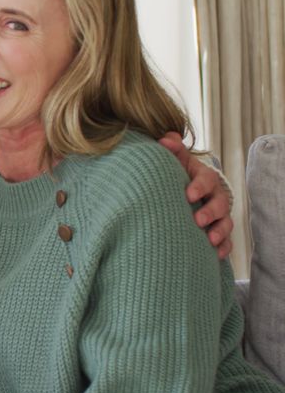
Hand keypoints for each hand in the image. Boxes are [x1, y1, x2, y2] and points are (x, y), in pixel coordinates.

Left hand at [158, 132, 233, 259]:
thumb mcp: (176, 161)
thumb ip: (172, 149)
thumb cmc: (179, 174)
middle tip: (198, 220)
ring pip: (225, 223)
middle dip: (210, 212)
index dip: (199, 187)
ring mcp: (219, 215)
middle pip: (220, 203)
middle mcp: (215, 196)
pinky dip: (223, 247)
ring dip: (219, 231)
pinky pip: (226, 241)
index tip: (188, 195)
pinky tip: (216, 255)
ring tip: (209, 240)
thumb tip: (165, 138)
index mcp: (204, 178)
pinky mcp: (218, 231)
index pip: (206, 179)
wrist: (187, 190)